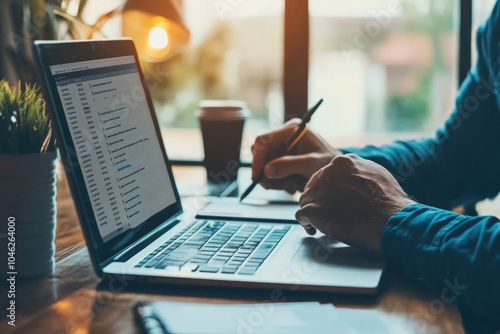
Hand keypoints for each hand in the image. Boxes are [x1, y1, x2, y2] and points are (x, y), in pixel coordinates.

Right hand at [251, 119, 341, 193]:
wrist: (335, 173)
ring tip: (291, 186)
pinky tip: (291, 185)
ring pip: (262, 165)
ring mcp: (280, 149)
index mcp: (291, 130)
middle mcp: (283, 137)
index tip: (257, 176)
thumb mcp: (311, 164)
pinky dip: (277, 183)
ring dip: (273, 180)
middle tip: (275, 186)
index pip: (263, 140)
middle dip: (265, 172)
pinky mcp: (280, 161)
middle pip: (259, 153)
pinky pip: (268, 173)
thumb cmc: (328, 164)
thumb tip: (266, 171)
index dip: (257, 158)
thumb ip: (290, 166)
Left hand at [296, 154, 414, 252]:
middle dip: (318, 200)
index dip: (328, 189)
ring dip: (311, 212)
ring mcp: (319, 191)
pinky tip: (313, 229)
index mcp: (343, 163)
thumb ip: (359, 174)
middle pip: (312, 186)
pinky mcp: (314, 209)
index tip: (333, 200)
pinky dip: (306, 223)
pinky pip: (301, 215)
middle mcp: (328, 172)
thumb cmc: (390, 203)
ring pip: (305, 200)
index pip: (326, 174)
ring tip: (319, 224)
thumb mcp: (377, 175)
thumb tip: (353, 180)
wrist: (392, 220)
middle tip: (326, 213)